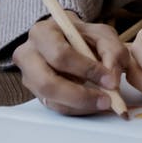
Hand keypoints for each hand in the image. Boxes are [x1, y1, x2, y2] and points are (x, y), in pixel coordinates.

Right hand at [13, 15, 128, 115]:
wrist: (68, 40)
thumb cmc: (84, 36)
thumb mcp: (102, 34)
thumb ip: (112, 52)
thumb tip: (112, 80)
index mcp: (42, 33)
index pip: (61, 55)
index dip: (86, 69)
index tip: (110, 80)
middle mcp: (29, 55)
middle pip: (48, 84)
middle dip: (80, 96)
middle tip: (106, 100)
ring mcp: (29, 77)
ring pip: (52, 100)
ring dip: (81, 106)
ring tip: (103, 102)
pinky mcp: (37, 93)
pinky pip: (56, 107)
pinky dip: (78, 109)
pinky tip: (94, 104)